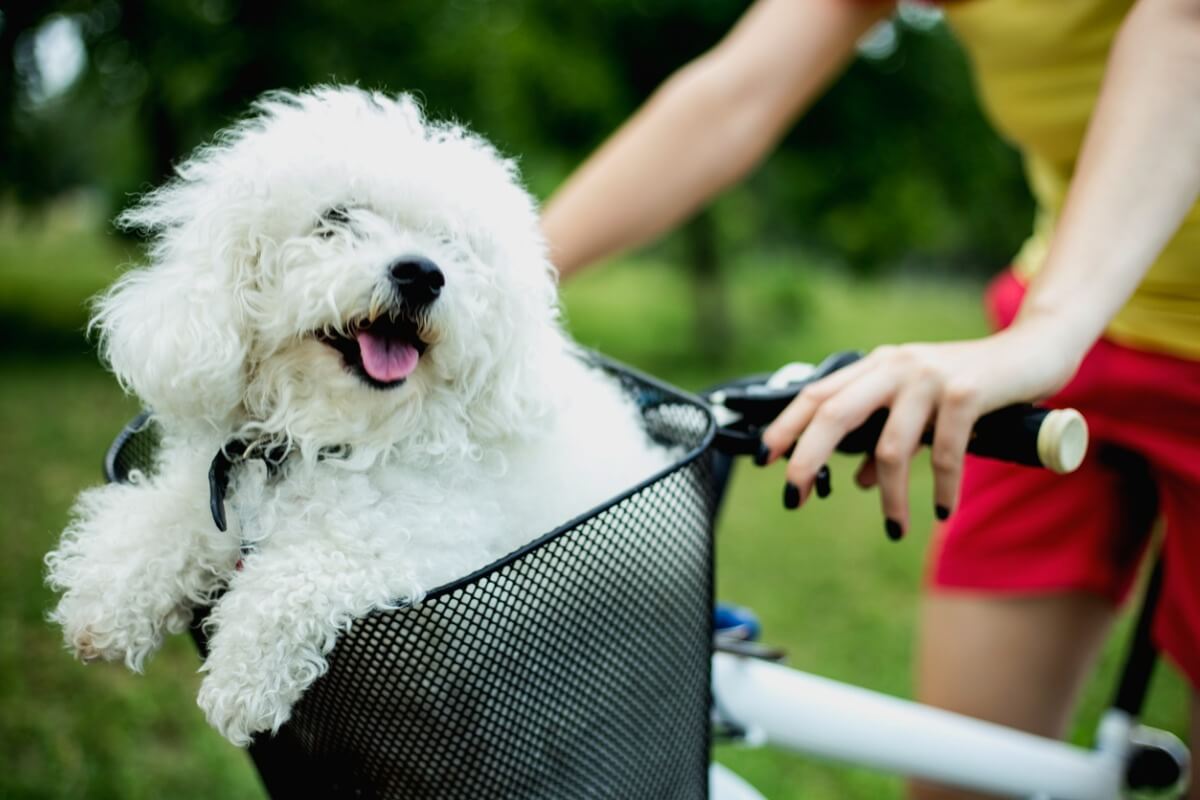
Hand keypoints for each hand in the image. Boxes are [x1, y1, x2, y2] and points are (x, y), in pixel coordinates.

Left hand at [758, 325, 1079, 536]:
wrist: (1033, 351)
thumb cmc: (972, 384)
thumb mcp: (919, 410)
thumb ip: (883, 437)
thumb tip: (852, 479)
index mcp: (878, 366)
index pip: (817, 394)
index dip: (786, 426)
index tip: (764, 457)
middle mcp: (895, 366)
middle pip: (834, 414)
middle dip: (808, 458)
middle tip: (794, 498)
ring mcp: (929, 377)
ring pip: (890, 446)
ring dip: (888, 495)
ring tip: (894, 527)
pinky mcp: (966, 392)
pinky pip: (944, 452)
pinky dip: (940, 488)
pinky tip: (940, 511)